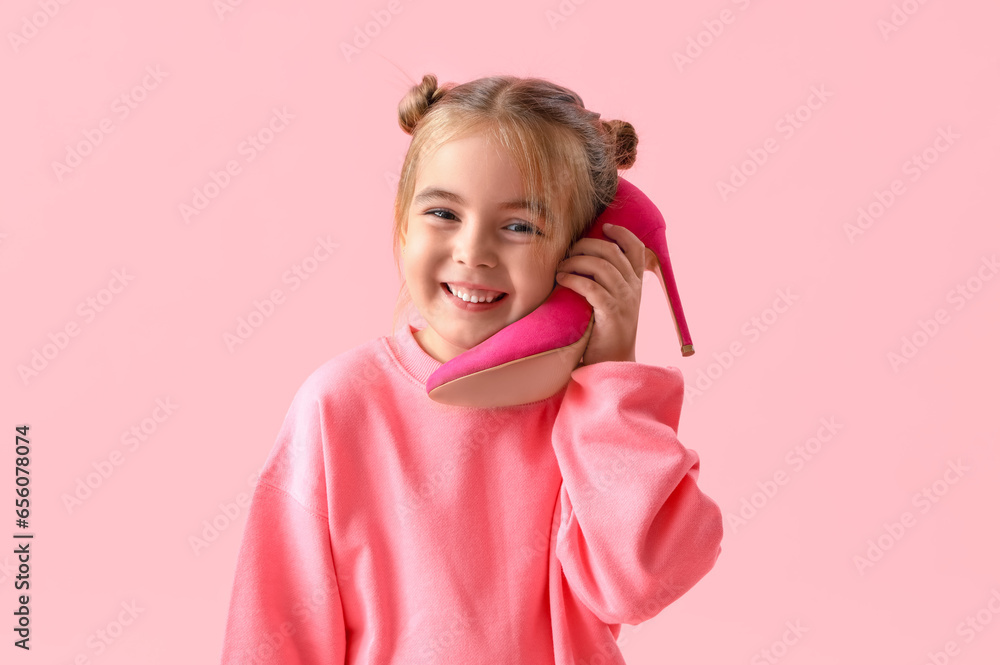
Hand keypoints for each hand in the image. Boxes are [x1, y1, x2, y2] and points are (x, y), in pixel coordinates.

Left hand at [555, 223, 643, 365]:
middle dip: (586, 245)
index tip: (605, 227)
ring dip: (575, 262)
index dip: (622, 234)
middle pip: (612, 252)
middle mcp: (633, 289)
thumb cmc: (605, 331)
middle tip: (568, 251)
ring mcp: (624, 301)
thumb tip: (584, 258)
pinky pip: (591, 287)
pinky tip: (562, 279)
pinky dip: (573, 278)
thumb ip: (606, 281)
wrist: (612, 363)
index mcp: (635, 284)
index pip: (636, 249)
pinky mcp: (611, 313)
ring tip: (560, 268)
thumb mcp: (612, 302)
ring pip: (600, 266)